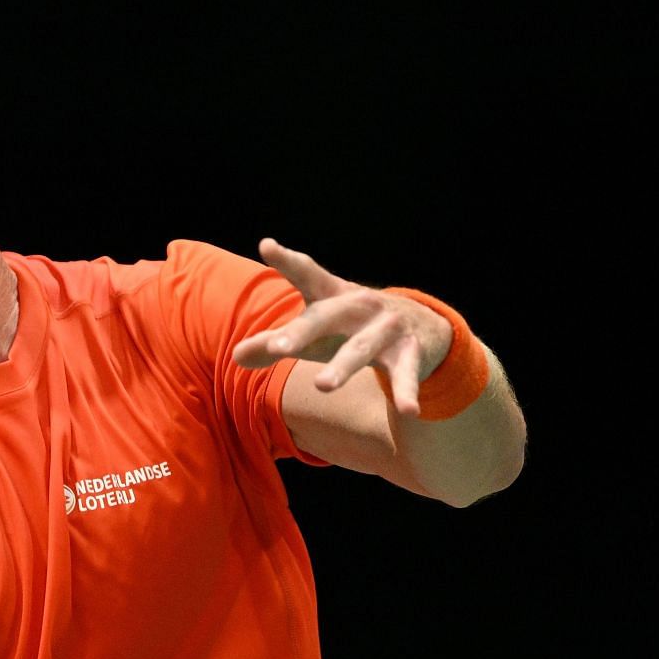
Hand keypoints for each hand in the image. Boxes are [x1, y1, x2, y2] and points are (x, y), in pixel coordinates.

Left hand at [232, 238, 452, 417]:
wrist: (422, 326)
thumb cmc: (350, 329)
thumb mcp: (314, 332)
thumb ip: (273, 344)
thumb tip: (235, 356)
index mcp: (332, 295)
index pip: (307, 274)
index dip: (288, 260)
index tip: (267, 246)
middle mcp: (359, 306)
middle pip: (326, 317)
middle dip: (302, 332)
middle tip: (277, 348)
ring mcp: (386, 328)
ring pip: (360, 349)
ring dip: (342, 367)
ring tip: (321, 386)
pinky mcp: (410, 352)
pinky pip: (405, 375)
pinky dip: (405, 393)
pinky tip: (407, 412)